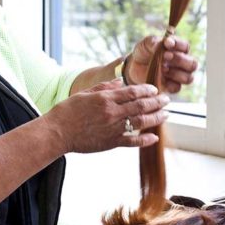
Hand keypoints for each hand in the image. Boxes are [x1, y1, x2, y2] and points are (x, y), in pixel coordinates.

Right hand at [44, 79, 168, 153]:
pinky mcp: (110, 143)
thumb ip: (104, 87)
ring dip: (156, 118)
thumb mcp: (85, 93)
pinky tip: (154, 137)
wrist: (57, 132)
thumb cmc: (67, 111)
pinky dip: (145, 140)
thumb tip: (121, 81)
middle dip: (157, 102)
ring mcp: (112, 128)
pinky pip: (132, 141)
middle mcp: (112, 113)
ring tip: (166, 114)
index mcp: (105, 98)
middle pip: (141, 106)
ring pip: (140, 122)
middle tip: (167, 99)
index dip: (147, 90)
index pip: (132, 92)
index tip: (155, 89)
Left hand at [125, 35, 197, 92]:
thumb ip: (155, 41)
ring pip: (188, 78)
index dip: (179, 45)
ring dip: (175, 73)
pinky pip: (176, 88)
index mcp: (178, 49)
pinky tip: (159, 78)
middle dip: (179, 60)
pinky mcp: (171, 87)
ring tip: (162, 68)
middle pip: (192, 64)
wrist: (133, 66)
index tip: (167, 43)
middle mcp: (182, 63)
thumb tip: (165, 42)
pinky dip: (168, 83)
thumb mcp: (146, 43)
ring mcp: (178, 76)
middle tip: (165, 56)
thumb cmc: (144, 52)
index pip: (185, 47)